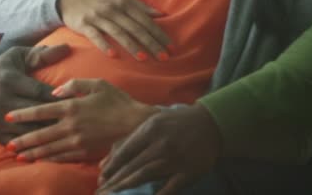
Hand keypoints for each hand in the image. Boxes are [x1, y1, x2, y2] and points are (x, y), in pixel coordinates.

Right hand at [0, 45, 70, 144]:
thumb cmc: (0, 70)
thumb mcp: (18, 57)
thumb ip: (42, 55)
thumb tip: (67, 48)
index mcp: (10, 80)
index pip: (40, 92)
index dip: (59, 97)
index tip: (75, 100)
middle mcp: (3, 101)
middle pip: (36, 113)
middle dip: (56, 117)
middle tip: (76, 120)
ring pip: (28, 131)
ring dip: (47, 134)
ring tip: (66, 134)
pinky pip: (17, 144)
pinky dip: (32, 147)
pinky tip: (48, 147)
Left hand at [4, 79, 159, 162]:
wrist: (136, 124)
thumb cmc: (118, 101)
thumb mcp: (97, 84)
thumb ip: (74, 84)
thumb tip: (54, 91)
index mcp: (72, 107)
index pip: (41, 111)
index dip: (22, 114)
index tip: (7, 115)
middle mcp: (71, 126)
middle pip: (40, 134)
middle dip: (22, 140)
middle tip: (7, 144)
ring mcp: (78, 141)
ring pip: (49, 149)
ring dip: (32, 153)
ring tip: (18, 155)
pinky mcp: (85, 152)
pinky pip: (63, 157)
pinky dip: (50, 159)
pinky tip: (41, 161)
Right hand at [58, 0, 171, 60]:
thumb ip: (140, 6)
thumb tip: (161, 15)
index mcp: (124, 2)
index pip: (145, 20)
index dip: (159, 34)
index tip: (171, 47)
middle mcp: (112, 8)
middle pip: (135, 28)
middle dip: (151, 43)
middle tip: (163, 57)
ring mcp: (98, 16)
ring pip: (118, 33)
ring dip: (132, 46)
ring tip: (143, 59)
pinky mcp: (84, 24)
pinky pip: (96, 36)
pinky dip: (104, 45)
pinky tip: (113, 55)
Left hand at [97, 103, 221, 194]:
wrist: (210, 124)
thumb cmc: (176, 123)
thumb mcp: (152, 124)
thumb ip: (129, 141)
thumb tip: (104, 163)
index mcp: (150, 130)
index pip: (125, 151)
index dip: (112, 166)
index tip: (101, 178)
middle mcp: (161, 144)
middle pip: (132, 166)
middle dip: (114, 180)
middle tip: (101, 191)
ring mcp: (175, 158)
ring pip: (145, 175)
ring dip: (126, 186)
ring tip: (112, 194)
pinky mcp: (188, 172)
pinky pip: (170, 188)